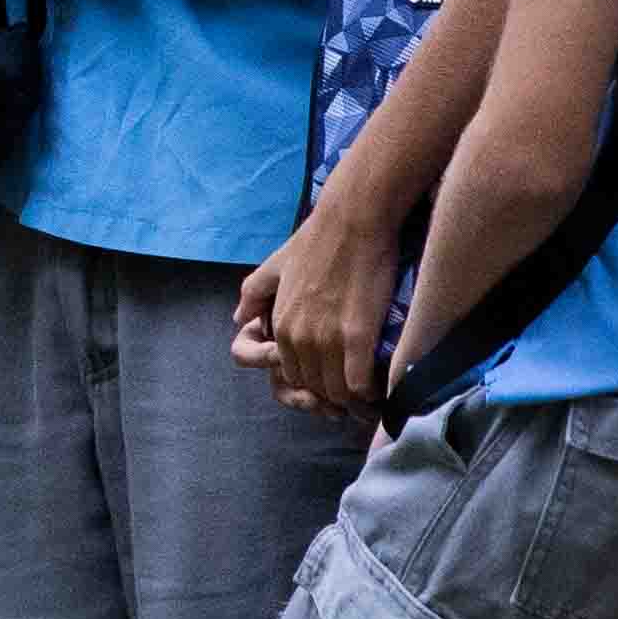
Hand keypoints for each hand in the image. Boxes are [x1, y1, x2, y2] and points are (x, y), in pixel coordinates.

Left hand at [241, 194, 408, 420]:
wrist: (353, 220)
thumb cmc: (317, 240)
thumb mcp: (274, 266)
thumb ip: (253, 294)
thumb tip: (238, 318)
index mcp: (280, 324)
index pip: (294, 376)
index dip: (315, 383)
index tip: (335, 379)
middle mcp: (298, 337)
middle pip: (316, 387)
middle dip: (335, 394)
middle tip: (356, 390)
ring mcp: (326, 338)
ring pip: (337, 391)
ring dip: (354, 398)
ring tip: (370, 392)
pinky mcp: (356, 337)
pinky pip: (358, 384)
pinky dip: (369, 391)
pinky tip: (379, 384)